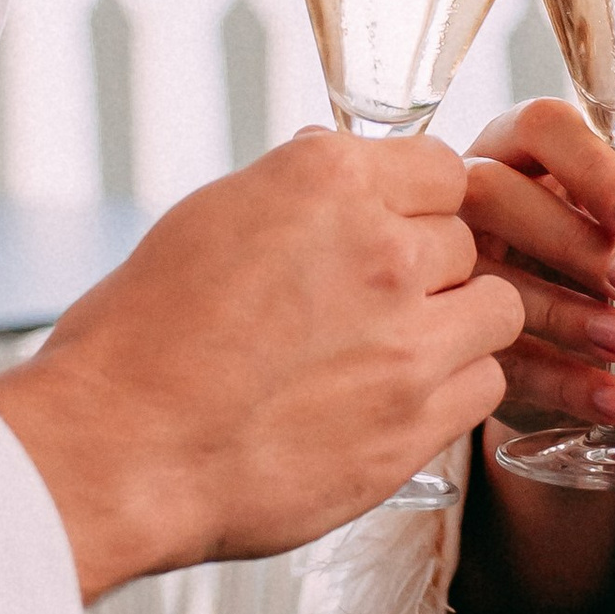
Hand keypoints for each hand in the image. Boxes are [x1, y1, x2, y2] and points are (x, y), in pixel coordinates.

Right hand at [0, 130, 522, 597]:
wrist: (119, 449)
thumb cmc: (142, 337)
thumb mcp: (211, 218)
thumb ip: (297, 189)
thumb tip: (338, 164)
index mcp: (327, 182)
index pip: (441, 167)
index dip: (418, 202)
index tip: (396, 229)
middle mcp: (381, 249)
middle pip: (465, 238)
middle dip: (430, 266)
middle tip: (376, 303)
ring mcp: (407, 338)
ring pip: (495, 307)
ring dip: (457, 324)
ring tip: (397, 350)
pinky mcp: (415, 420)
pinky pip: (484, 385)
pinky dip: (452, 389)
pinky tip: (398, 398)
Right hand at [459, 98, 614, 432]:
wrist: (593, 369)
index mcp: (525, 153)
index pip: (544, 128)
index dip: (592, 169)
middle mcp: (472, 194)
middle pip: (493, 190)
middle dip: (569, 239)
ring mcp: (447, 264)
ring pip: (478, 272)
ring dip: (561, 312)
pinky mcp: (446, 335)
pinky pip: (486, 350)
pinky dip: (557, 380)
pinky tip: (608, 398)